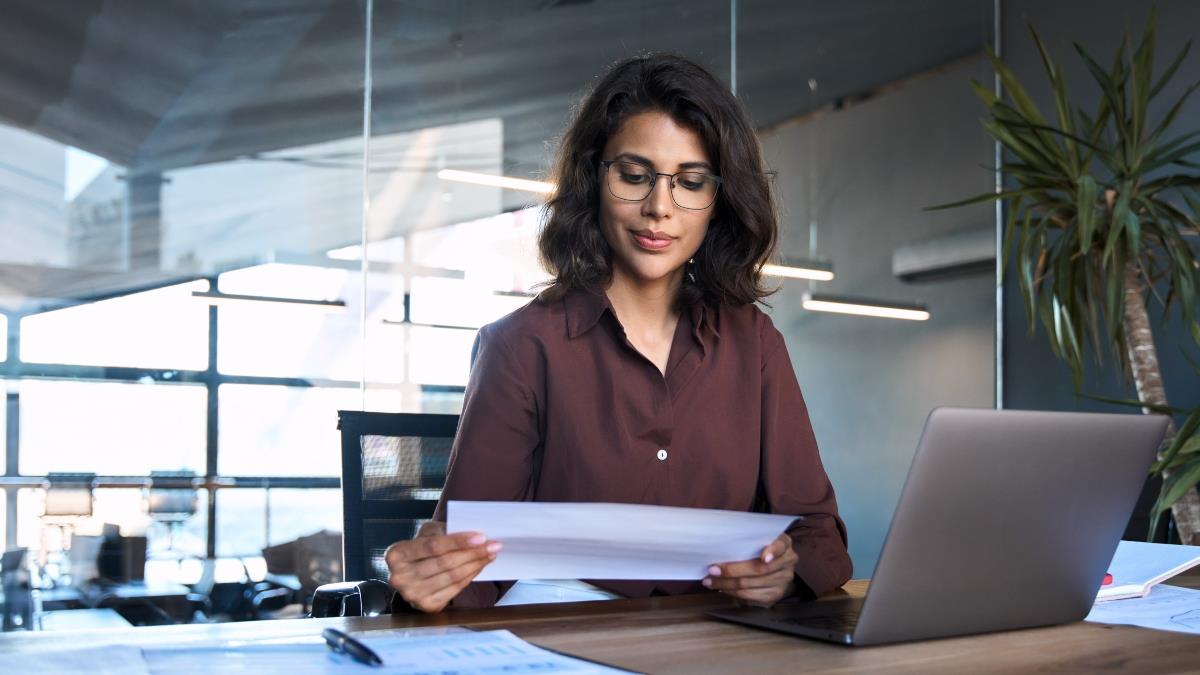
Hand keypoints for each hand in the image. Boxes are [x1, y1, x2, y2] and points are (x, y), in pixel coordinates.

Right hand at [384, 521, 501, 612]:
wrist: (411, 573)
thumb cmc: (421, 549)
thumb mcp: (426, 533)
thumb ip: (443, 532)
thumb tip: (474, 536)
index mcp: (396, 554)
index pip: (432, 546)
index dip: (458, 541)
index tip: (480, 537)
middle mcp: (400, 577)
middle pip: (445, 563)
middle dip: (473, 553)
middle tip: (493, 545)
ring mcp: (412, 595)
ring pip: (452, 577)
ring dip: (476, 564)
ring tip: (490, 554)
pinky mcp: (426, 606)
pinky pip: (455, 589)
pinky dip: (471, 576)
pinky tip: (479, 566)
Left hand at [702, 533, 797, 606]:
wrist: (774, 567)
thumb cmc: (759, 548)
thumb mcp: (758, 539)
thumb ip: (747, 541)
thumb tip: (719, 547)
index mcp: (784, 543)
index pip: (781, 545)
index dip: (773, 551)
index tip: (763, 558)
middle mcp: (788, 562)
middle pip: (759, 569)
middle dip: (732, 570)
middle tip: (713, 570)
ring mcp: (783, 580)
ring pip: (751, 584)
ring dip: (727, 584)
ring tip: (711, 581)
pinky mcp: (775, 595)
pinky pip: (751, 595)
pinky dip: (733, 592)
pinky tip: (723, 588)